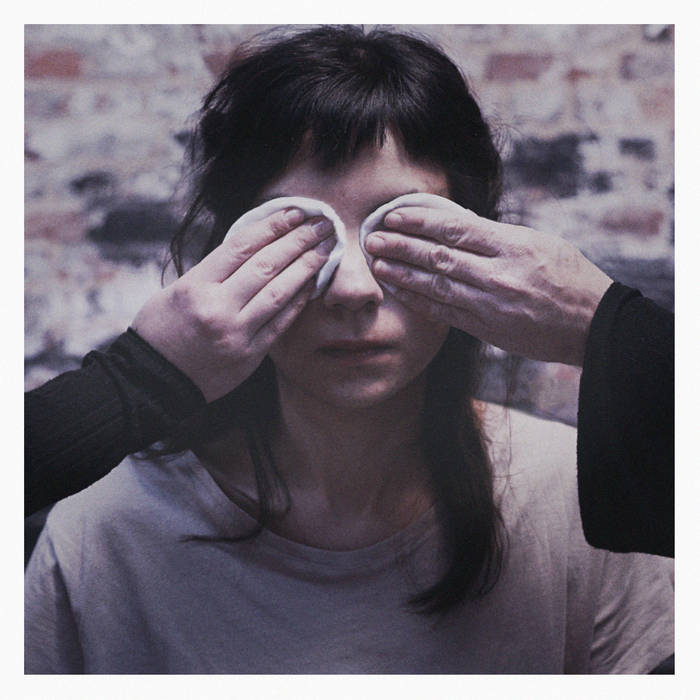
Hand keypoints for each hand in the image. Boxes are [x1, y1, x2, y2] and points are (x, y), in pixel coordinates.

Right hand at [133, 208, 334, 400]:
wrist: (155, 382)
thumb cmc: (162, 330)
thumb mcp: (177, 291)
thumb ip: (213, 271)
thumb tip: (255, 247)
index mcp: (195, 287)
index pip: (241, 247)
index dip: (272, 226)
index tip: (295, 212)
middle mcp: (217, 308)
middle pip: (266, 266)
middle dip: (298, 241)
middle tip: (321, 224)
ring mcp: (236, 334)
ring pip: (279, 292)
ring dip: (306, 267)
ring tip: (325, 249)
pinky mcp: (250, 355)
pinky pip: (281, 322)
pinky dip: (298, 300)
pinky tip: (313, 283)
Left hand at [364, 206, 611, 365]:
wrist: (591, 323)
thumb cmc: (568, 276)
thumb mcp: (538, 243)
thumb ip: (496, 237)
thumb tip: (455, 226)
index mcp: (513, 246)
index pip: (455, 230)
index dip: (419, 222)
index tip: (394, 216)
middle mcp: (498, 275)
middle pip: (438, 257)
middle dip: (401, 247)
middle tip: (372, 240)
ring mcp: (491, 305)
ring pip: (437, 286)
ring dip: (403, 275)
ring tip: (378, 265)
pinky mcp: (487, 329)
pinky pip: (445, 313)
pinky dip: (420, 301)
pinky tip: (400, 292)